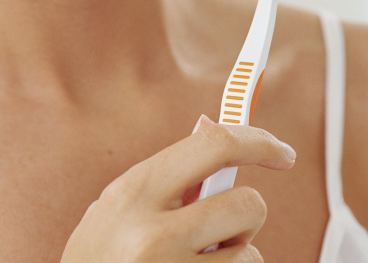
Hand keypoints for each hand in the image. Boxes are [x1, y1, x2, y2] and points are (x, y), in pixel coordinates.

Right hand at [61, 116, 295, 261]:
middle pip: (246, 203)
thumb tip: (210, 128)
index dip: (255, 140)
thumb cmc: (98, 258)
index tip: (279, 150)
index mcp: (134, 191)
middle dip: (245, 213)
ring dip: (234, 257)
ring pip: (249, 255)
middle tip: (226, 224)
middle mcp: (152, 233)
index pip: (212, 145)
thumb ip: (167, 174)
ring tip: (197, 261)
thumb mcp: (119, 206)